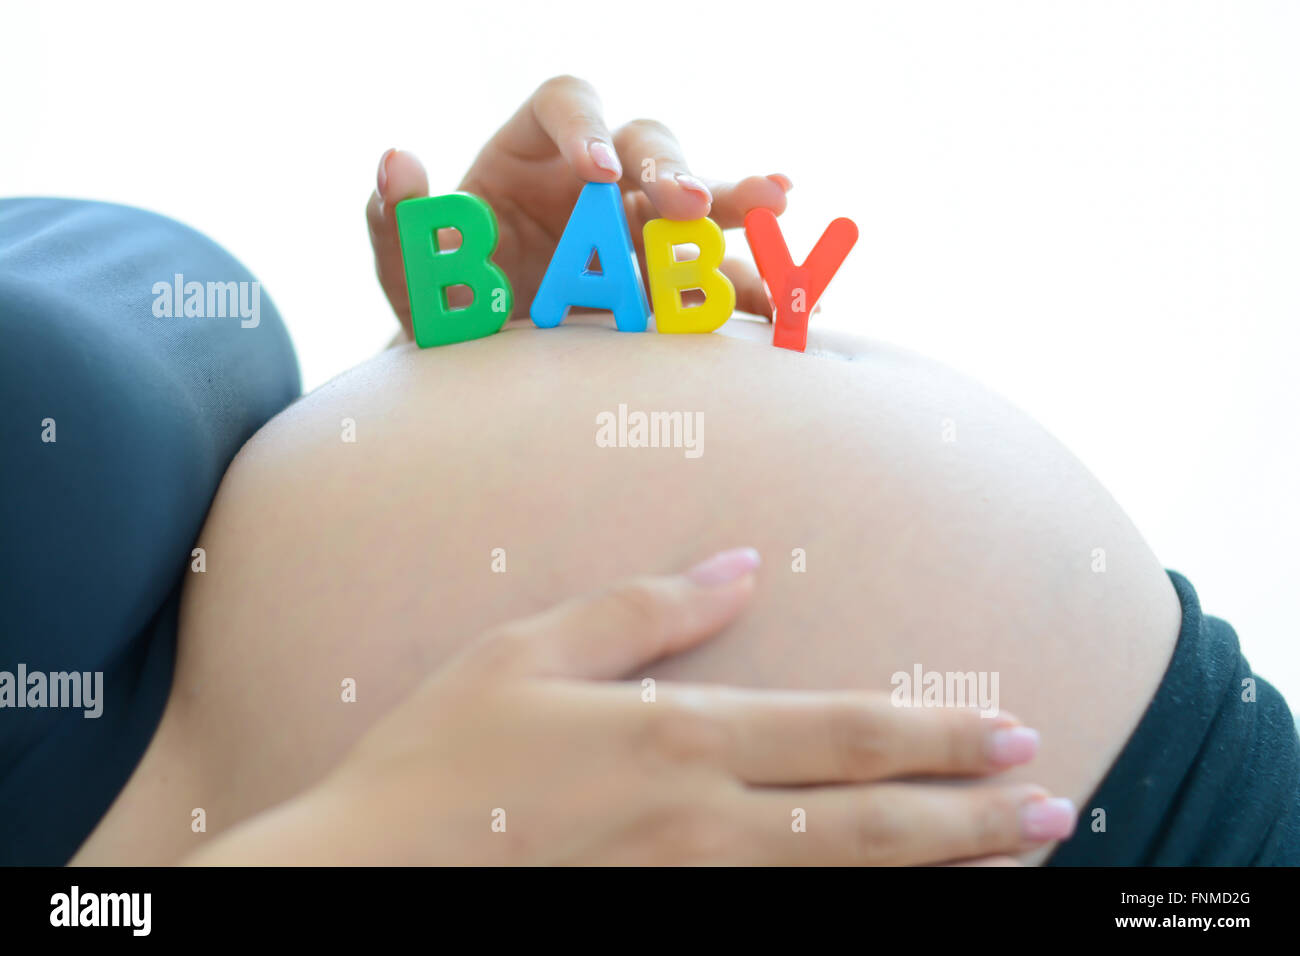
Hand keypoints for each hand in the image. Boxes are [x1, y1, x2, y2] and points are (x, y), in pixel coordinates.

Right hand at [189, 548, 1074, 864]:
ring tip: (1011, 861)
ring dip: (937, 872)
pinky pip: (781, 916)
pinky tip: (893, 899)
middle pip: (868, 826)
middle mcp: (702, 823)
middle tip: (1052, 808)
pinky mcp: (663, 918)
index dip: (934, 735)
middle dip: (969, 818)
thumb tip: (742, 565)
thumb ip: (645, 606)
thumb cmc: (441, 757)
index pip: (840, 735)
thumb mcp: (530, 650)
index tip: (1010, 731)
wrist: (369, 877)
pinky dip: (853, 907)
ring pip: (842, 884)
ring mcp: (688, 886)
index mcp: (676, 739)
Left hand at [366, 76, 792, 337]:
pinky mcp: (671, 282)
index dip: (586, 126)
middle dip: (671, 166)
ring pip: (699, 200)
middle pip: (650, 140)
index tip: (598, 171)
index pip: (567, 103)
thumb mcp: (410, 272)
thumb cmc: (445, 304)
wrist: (482, 368)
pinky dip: (755, 285)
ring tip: (776, 205)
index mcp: (534, 152)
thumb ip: (397, 221)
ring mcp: (642, 228)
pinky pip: (722, 274)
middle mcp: (599, 178)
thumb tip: (397, 160)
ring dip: (736, 201)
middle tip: (686, 203)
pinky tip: (788, 302)